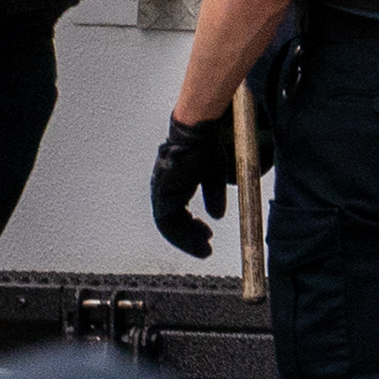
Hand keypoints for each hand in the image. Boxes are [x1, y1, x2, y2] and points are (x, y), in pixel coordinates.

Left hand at [151, 111, 236, 255]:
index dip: (190, 229)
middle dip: (188, 238)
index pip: (176, 215)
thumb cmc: (204, 145)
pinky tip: (201, 237)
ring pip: (169, 226)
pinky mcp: (164, 194)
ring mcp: (162, 193)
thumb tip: (216, 216)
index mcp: (173, 186)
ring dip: (187, 240)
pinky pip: (169, 222)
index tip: (206, 236)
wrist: (196, 131)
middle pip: (171, 224)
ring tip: (205, 248)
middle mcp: (163, 191)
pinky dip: (183, 233)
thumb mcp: (214, 174)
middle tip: (205, 247)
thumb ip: (213, 195)